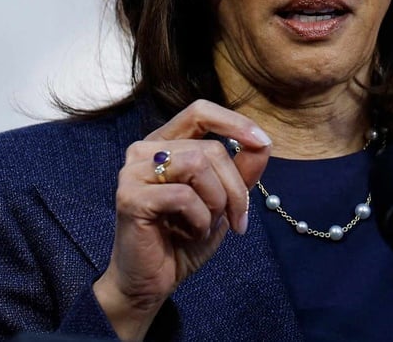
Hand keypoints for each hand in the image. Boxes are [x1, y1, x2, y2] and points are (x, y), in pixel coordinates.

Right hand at [93, 100, 270, 339]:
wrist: (153, 282)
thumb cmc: (184, 238)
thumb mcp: (222, 201)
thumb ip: (240, 171)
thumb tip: (262, 143)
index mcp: (165, 143)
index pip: (200, 111)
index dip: (234, 122)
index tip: (263, 143)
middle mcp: (145, 150)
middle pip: (209, 148)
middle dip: (235, 187)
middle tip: (238, 219)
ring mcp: (133, 171)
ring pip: (197, 164)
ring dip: (216, 201)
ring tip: (208, 224)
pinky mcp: (129, 197)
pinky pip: (183, 195)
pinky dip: (199, 218)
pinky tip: (192, 232)